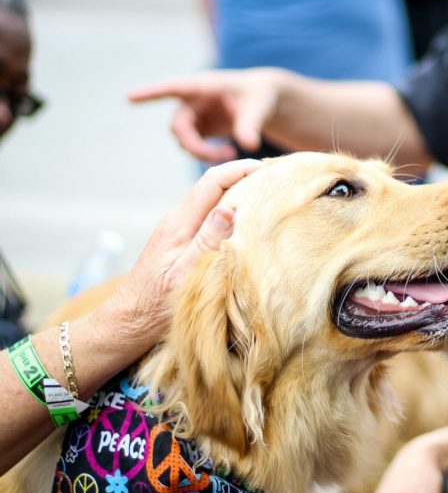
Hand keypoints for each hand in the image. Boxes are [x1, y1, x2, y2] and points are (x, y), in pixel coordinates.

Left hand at [90, 158, 263, 356]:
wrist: (127, 324)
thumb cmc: (154, 306)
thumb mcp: (185, 275)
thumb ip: (206, 242)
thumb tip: (229, 208)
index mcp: (178, 224)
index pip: (211, 182)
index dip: (240, 169)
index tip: (268, 169)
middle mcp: (177, 221)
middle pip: (213, 187)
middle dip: (243, 178)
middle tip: (276, 180)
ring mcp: (177, 232)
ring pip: (211, 203)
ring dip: (238, 195)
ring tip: (267, 198)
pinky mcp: (180, 244)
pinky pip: (208, 219)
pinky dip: (230, 214)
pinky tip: (246, 224)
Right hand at [129, 68, 285, 162]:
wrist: (264, 102)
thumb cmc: (260, 96)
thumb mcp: (259, 107)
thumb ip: (251, 125)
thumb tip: (249, 146)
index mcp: (203, 86)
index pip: (174, 88)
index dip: (152, 93)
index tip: (129, 96)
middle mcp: (192, 100)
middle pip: (179, 127)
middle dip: (195, 146)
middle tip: (224, 155)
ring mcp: (194, 115)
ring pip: (184, 139)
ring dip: (202, 152)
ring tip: (230, 153)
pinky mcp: (199, 129)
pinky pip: (193, 145)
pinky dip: (207, 154)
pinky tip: (228, 153)